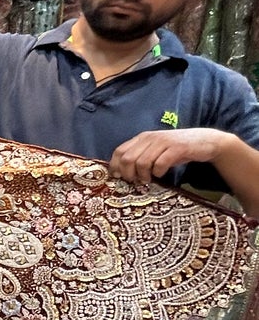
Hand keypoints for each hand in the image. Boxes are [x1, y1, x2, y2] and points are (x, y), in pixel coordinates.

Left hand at [109, 127, 229, 186]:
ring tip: (149, 179)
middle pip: (127, 159)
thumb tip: (121, 173)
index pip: (119, 151)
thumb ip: (140, 157)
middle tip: (136, 181)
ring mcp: (163, 142)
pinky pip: (160, 164)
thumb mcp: (155, 151)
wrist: (205, 141)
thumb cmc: (176, 150)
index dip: (115, 166)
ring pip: (141, 162)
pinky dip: (158, 173)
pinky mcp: (177, 148)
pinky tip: (161, 174)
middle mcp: (150, 138)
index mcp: (142, 138)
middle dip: (128, 174)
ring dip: (143, 175)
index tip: (118, 178)